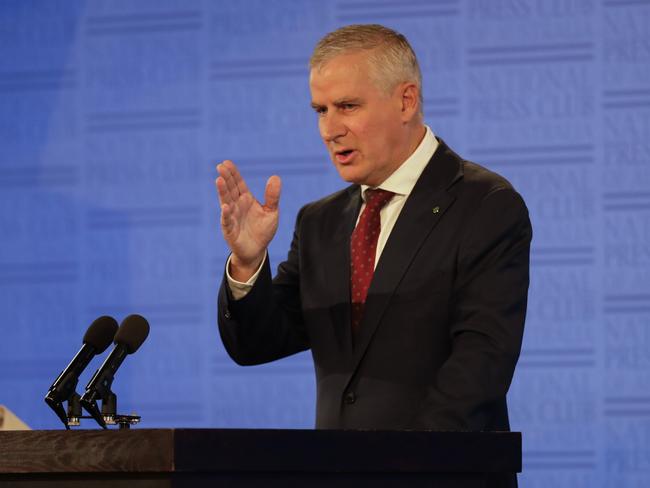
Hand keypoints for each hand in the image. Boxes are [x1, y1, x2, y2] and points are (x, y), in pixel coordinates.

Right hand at [215, 160, 280, 280]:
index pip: (238, 183)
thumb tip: (275, 177)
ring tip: (219, 180)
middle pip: (230, 189)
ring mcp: (232, 217)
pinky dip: (226, 214)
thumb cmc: (262, 230)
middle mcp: (236, 206)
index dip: (233, 173)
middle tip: (221, 167)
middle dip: (226, 178)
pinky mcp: (230, 231)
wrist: (257, 250)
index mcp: (246, 199)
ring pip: (226, 202)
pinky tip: (226, 207)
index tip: (227, 163)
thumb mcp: (271, 211)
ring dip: (222, 192)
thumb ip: (272, 196)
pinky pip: (227, 221)